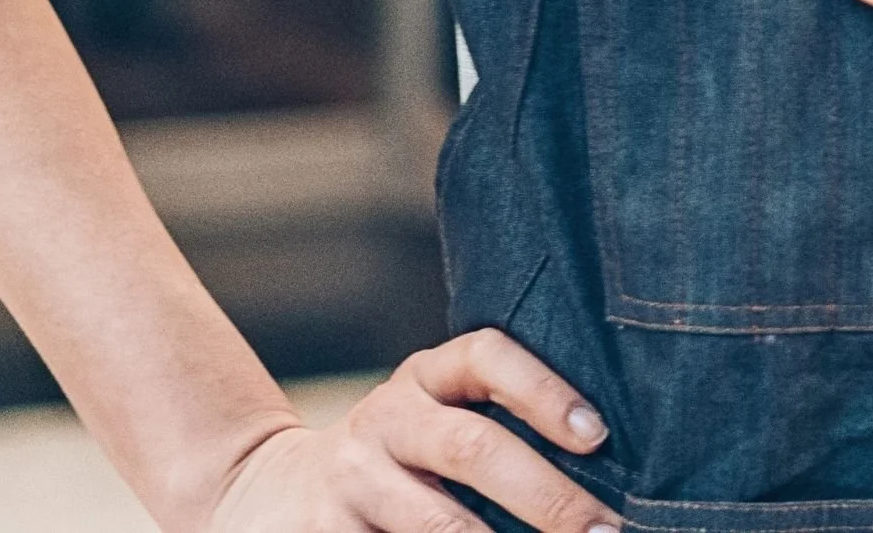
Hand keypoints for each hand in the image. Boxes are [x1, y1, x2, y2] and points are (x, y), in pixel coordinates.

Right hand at [208, 329, 617, 532]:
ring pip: (436, 523)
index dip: (543, 389)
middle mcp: (387, 417)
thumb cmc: (393, 460)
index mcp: (422, 378)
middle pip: (472, 445)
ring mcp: (353, 479)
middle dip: (545, 495)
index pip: (487, 357)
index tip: (597, 434)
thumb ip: (491, 426)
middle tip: (602, 530)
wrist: (269, 493)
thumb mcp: (429, 420)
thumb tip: (602, 464)